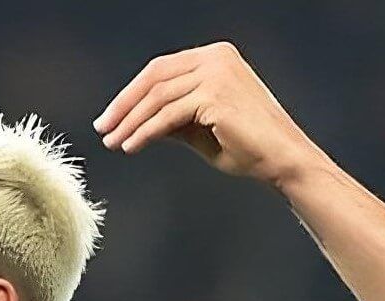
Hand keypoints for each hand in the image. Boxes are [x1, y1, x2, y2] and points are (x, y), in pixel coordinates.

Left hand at [92, 42, 324, 182]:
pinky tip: (131, 146)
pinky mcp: (214, 95)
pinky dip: (145, 131)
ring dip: (130, 122)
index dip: (131, 93)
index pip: (160, 70)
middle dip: (124, 105)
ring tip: (113, 142)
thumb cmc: (247, 147)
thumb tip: (136, 122)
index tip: (111, 117)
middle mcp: (216, 57)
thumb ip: (172, 118)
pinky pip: (168, 115)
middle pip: (154, 78)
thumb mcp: (200, 128)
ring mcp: (216, 73)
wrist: (281, 159)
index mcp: (215, 57)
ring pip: (157, 97)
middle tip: (103, 128)